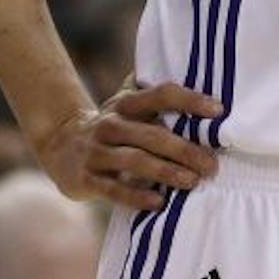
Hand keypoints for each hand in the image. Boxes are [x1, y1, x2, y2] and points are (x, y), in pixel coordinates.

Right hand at [33, 79, 222, 211]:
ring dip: (167, 172)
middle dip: (185, 150)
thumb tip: (201, 76)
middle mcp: (111, 123)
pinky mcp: (86, 178)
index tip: (218, 110)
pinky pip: (114, 189)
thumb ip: (155, 94)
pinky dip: (137, 196)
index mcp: (125, 103)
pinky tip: (159, 202)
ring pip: (136, 161)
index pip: (161, 95)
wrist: (60, 145)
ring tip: (192, 181)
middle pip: (153, 134)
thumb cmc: (111, 125)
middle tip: (212, 165)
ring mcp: (97, 151)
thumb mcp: (127, 104)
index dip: (190, 100)